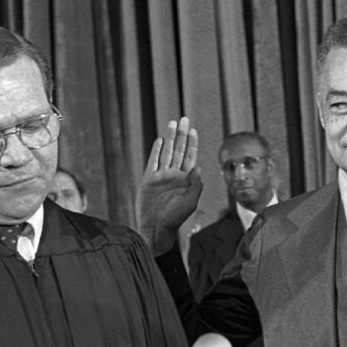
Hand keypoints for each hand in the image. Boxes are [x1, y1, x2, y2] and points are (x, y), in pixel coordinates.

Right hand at [135, 117, 202, 254]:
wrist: (156, 227)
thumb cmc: (175, 218)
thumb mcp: (190, 202)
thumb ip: (195, 185)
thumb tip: (198, 167)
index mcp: (186, 179)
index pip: (190, 156)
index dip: (192, 143)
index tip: (193, 130)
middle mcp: (174, 175)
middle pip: (179, 150)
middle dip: (182, 135)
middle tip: (184, 119)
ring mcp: (161, 176)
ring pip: (167, 152)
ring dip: (170, 138)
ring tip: (172, 124)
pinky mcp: (149, 179)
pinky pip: (153, 161)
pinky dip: (156, 150)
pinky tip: (160, 140)